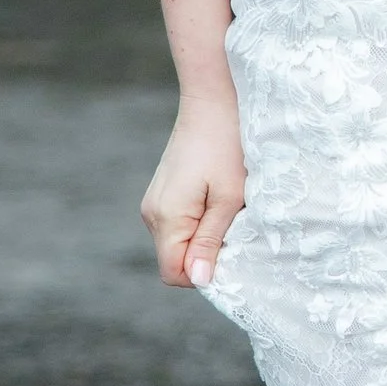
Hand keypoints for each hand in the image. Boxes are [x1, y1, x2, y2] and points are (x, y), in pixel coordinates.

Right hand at [142, 98, 245, 288]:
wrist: (211, 105)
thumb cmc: (227, 148)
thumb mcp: (228, 198)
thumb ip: (211, 241)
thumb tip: (199, 280)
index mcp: (166, 218)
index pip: (174, 273)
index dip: (202, 274)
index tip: (231, 254)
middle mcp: (151, 214)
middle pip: (174, 260)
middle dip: (204, 256)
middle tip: (234, 229)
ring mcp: (153, 204)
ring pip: (176, 243)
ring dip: (202, 239)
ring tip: (227, 211)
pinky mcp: (161, 195)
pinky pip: (177, 226)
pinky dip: (197, 224)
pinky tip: (216, 202)